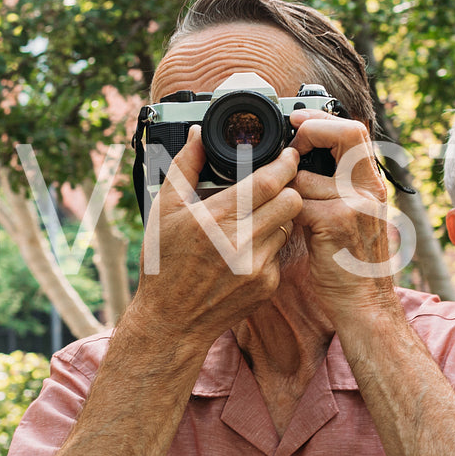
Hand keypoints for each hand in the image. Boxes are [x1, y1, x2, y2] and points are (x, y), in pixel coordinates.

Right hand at [130, 126, 302, 350]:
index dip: (285, 164)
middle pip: (291, 201)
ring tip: (254, 217)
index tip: (288, 155)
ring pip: (288, 225)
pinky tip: (246, 248)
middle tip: (276, 184)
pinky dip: (268, 245)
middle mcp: (241, 244)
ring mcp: (257, 267)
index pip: (269, 183)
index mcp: (215, 220)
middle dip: (287, 188)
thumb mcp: (164, 210)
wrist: (172, 321)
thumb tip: (197, 134)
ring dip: (278, 216)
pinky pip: (280, 252)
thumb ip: (184, 167)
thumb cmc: (164, 265)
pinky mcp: (267, 285)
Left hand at [288, 111, 401, 327]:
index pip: (355, 132)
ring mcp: (356, 205)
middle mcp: (369, 190)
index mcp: (372, 184)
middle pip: (347, 134)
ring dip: (286, 187)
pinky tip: (286, 223)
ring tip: (284, 203)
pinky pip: (298, 203)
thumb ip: (334, 187)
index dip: (324, 120)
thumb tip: (299, 161)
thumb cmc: (352, 263)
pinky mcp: (337, 223)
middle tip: (290, 143)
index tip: (297, 120)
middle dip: (311, 131)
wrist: (365, 304)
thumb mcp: (353, 216)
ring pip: (306, 176)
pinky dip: (285, 210)